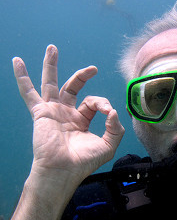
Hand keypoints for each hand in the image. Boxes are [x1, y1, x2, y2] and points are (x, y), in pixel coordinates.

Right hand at [13, 45, 124, 188]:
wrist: (63, 171)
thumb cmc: (84, 162)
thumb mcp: (108, 145)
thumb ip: (115, 128)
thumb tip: (113, 111)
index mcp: (81, 120)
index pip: (93, 103)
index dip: (103, 104)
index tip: (108, 112)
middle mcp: (66, 114)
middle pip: (72, 88)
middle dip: (82, 76)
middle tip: (93, 68)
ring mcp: (53, 111)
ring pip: (51, 83)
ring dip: (51, 65)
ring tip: (52, 48)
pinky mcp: (41, 113)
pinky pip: (29, 93)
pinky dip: (22, 77)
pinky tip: (17, 62)